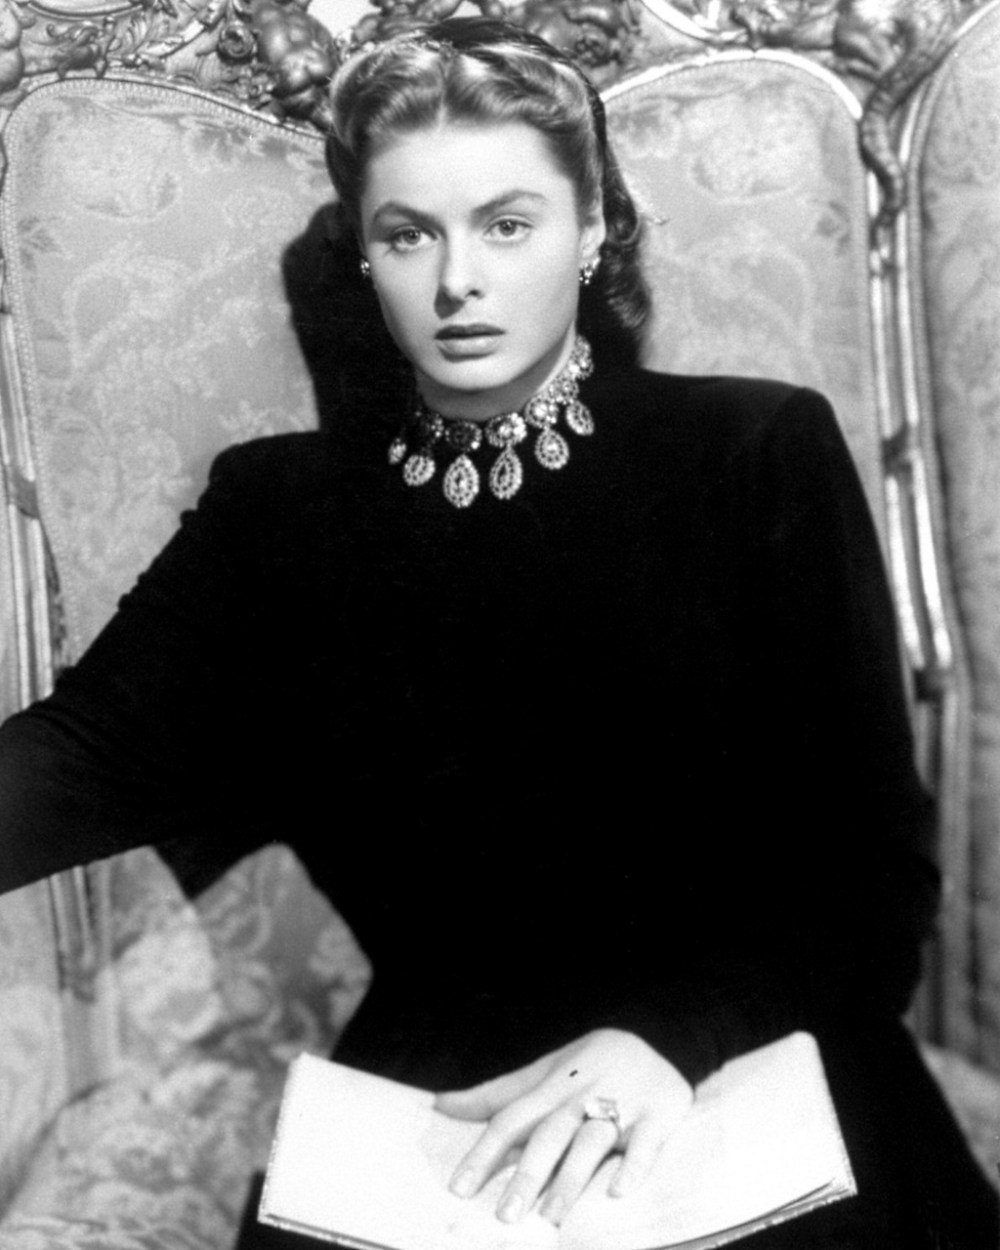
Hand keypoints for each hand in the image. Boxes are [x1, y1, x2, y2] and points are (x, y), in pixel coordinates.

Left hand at [434, 1029, 691, 1226]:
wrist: (655, 1034)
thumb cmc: (588, 1065)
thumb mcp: (543, 1072)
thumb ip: (496, 1094)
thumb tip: (440, 1104)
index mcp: (552, 1088)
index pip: (511, 1119)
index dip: (485, 1153)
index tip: (459, 1189)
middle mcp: (582, 1097)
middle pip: (550, 1133)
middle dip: (527, 1173)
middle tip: (505, 1215)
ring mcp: (622, 1105)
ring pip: (592, 1140)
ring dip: (572, 1177)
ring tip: (551, 1216)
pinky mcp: (658, 1116)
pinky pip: (646, 1143)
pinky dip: (634, 1165)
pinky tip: (619, 1191)